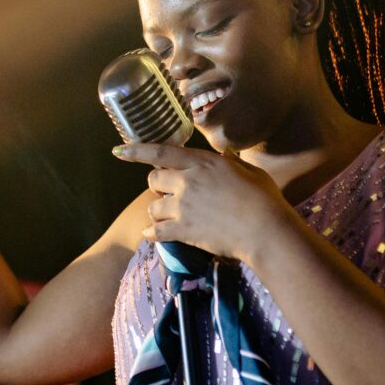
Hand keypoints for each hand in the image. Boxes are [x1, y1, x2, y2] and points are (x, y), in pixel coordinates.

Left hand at [112, 143, 295, 264]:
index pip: (160, 152)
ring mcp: (183, 206)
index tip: (118, 150)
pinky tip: (150, 234)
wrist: (266, 230)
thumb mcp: (249, 172)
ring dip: (156, 211)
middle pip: (153, 179)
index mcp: (201, 162)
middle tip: (166, 192)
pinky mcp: (183, 230)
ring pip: (152, 206)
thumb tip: (226, 156)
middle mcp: (186, 181)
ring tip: (166, 216)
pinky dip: (152, 232)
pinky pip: (157, 231)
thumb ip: (232, 163)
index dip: (136, 151)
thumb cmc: (265, 198)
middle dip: (156, 185)